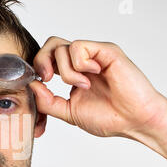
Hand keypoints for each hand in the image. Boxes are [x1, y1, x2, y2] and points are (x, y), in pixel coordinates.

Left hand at [30, 36, 166, 137]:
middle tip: (48, 79)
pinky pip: (79, 47)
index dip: (38, 68)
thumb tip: (32, 85)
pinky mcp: (106, 51)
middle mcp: (82, 61)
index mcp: (72, 73)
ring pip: (62, 48)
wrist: (134, 121)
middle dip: (42, 61)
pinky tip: (92, 76)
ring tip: (84, 86)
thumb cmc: (109, 117)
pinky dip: (79, 64)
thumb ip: (47, 101)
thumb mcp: (68, 112)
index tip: (40, 84)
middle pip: (51, 45)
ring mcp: (94, 55)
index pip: (47, 58)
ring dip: (67, 72)